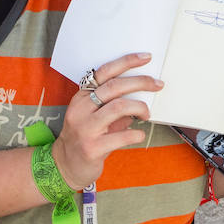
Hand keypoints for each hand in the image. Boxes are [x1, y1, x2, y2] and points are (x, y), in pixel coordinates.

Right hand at [52, 53, 158, 187]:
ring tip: (146, 114)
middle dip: (141, 82)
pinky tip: (139, 135)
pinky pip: (122, 136)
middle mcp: (80, 110)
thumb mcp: (96, 116)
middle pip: (114, 87)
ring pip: (118, 107)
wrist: (65, 166)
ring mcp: (85, 129)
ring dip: (140, 107)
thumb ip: (115, 103)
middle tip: (158, 85)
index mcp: (81, 97)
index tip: (146, 57)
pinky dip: (136, 133)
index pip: (104, 73)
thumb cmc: (87, 137)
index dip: (126, 62)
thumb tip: (144, 90)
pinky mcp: (91, 148)